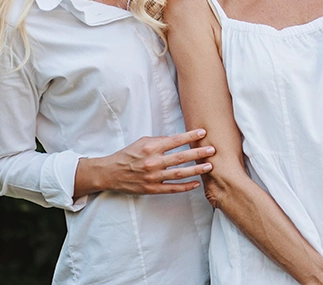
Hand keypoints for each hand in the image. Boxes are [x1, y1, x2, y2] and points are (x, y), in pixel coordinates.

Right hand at [75, 129, 214, 196]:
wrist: (110, 173)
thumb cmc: (127, 155)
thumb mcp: (141, 142)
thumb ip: (159, 141)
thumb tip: (176, 139)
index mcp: (151, 148)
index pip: (175, 141)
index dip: (190, 136)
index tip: (203, 133)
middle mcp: (153, 162)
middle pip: (180, 158)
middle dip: (198, 153)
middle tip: (212, 150)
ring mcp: (153, 177)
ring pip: (178, 174)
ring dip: (195, 170)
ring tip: (209, 166)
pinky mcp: (152, 189)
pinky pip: (171, 189)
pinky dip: (185, 187)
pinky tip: (196, 183)